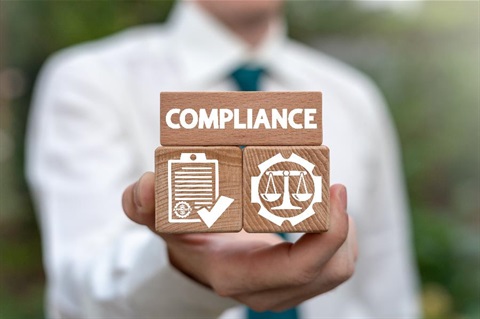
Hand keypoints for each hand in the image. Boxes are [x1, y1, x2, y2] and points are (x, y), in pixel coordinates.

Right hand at [123, 172, 356, 311]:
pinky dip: (342, 240)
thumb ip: (144, 203)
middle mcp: (266, 291)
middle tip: (334, 186)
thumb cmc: (185, 236)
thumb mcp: (160, 218)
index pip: (296, 268)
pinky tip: (327, 215)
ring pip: (339, 270)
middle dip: (340, 228)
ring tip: (332, 199)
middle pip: (329, 271)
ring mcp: (285, 291)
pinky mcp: (298, 282)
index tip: (334, 189)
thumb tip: (147, 184)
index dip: (325, 233)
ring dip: (344, 234)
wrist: (199, 262)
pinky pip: (338, 266)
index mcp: (236, 274)